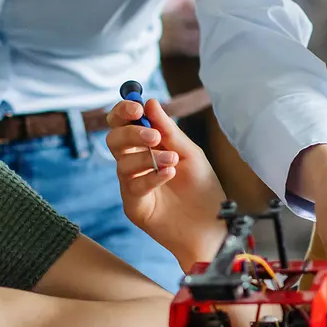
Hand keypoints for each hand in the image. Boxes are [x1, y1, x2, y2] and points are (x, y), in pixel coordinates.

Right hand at [107, 98, 227, 264]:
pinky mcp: (134, 206)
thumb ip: (169, 130)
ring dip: (148, 158)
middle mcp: (135, 164)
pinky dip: (151, 177)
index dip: (123, 112)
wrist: (212, 224)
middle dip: (131, 133)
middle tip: (154, 137)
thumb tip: (149, 102)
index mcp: (146, 147)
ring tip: (173, 161)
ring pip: (122, 163)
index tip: (136, 106)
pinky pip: (132, 186)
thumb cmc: (202, 188)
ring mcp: (132, 185)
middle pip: (114, 140)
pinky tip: (170, 174)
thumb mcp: (190, 153)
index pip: (123, 123)